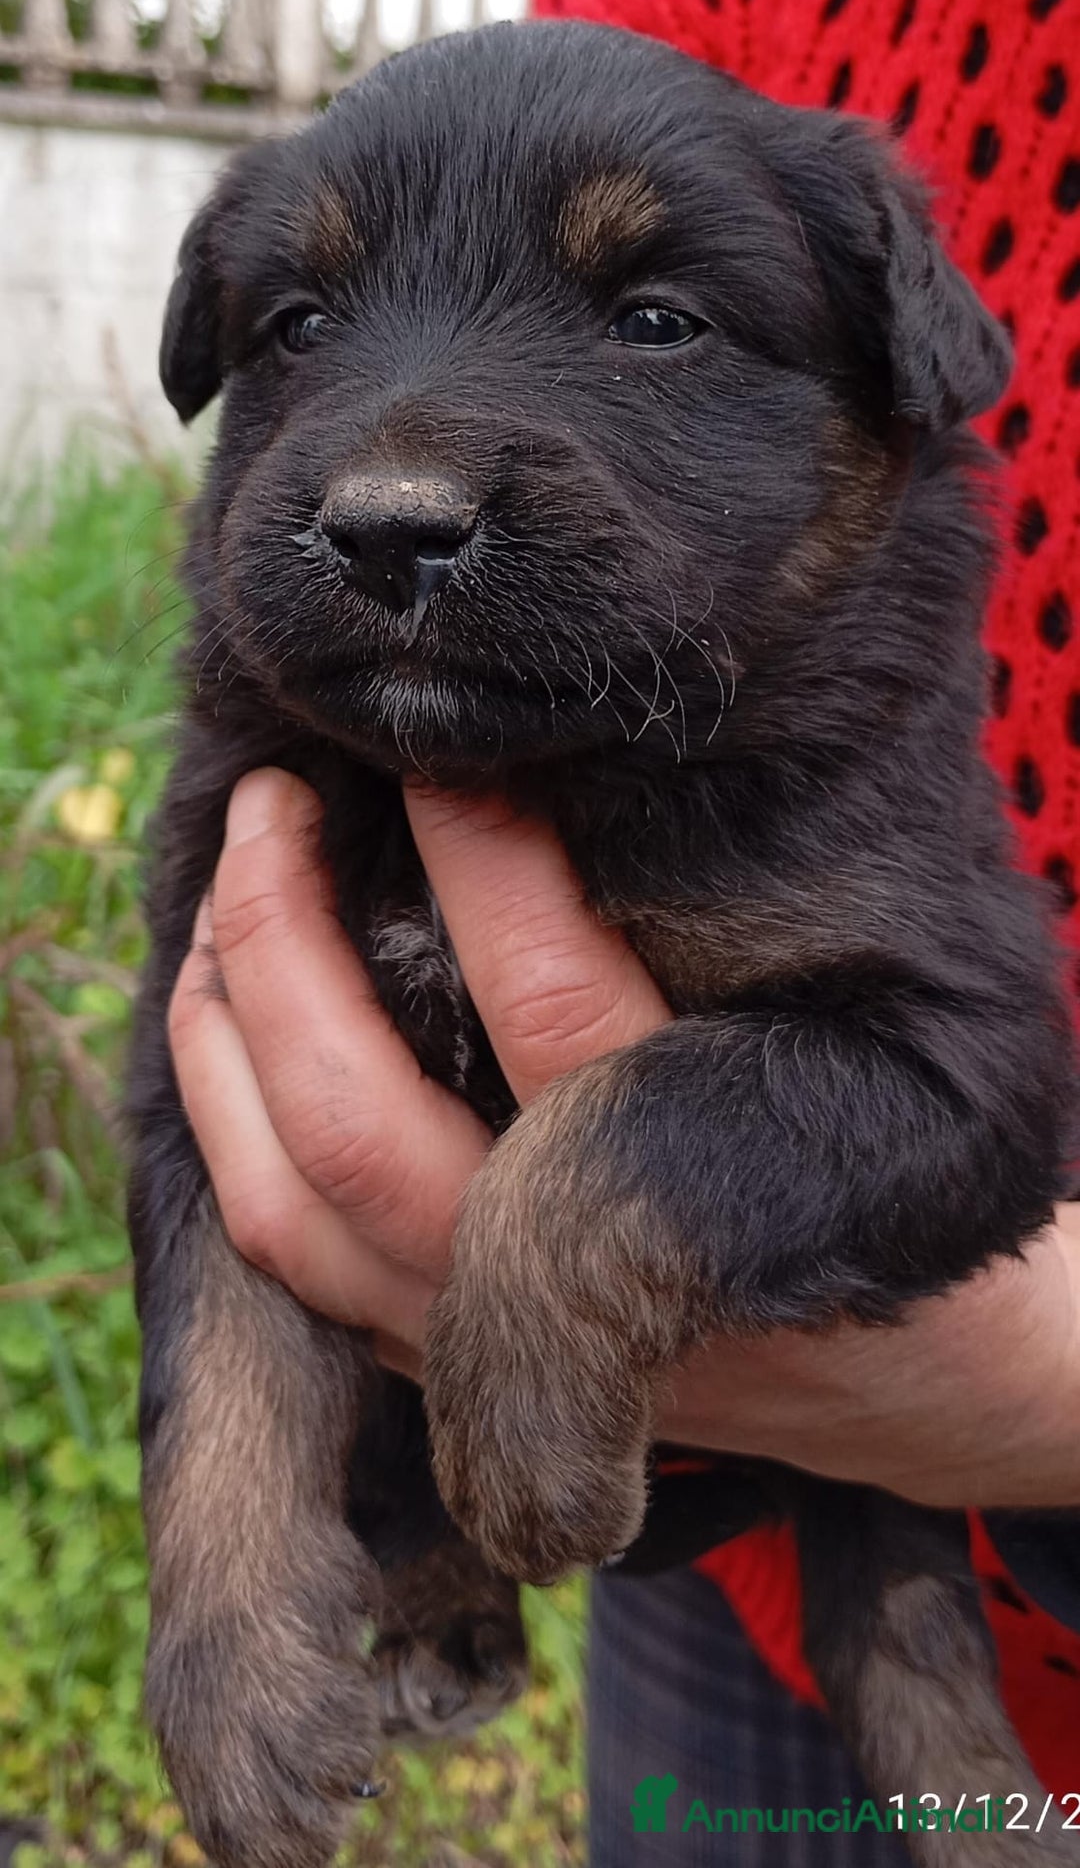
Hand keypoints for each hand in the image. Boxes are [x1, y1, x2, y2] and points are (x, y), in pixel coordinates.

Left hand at [169, 767, 1079, 1509]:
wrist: (917, 1370)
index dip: (473, 857)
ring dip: (219, 1040)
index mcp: (680, 1177)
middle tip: (270, 802)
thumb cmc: (877, 1162)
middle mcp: (557, 1283)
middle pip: (356, 1122)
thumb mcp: (851, 1038)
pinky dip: (226, 1128)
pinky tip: (224, 1025)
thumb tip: (568, 766)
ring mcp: (477, 1343)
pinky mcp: (436, 1364)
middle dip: (278, 942)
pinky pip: (283, 1257)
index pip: (544, 998)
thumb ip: (720, 934)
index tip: (429, 748)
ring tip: (217, 903)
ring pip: (288, 1210)